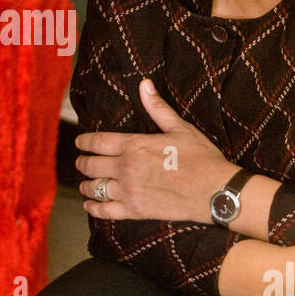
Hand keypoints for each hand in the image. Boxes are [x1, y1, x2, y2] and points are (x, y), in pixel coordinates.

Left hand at [76, 79, 235, 222]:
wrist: (215, 191)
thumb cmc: (201, 158)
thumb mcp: (180, 128)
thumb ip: (157, 108)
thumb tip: (144, 84)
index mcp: (135, 145)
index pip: (98, 141)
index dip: (84, 142)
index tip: (79, 142)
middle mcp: (127, 168)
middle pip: (91, 165)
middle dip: (82, 163)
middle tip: (80, 162)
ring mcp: (129, 191)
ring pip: (94, 188)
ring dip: (86, 185)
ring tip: (84, 183)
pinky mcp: (135, 211)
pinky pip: (105, 211)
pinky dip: (94, 208)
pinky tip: (90, 205)